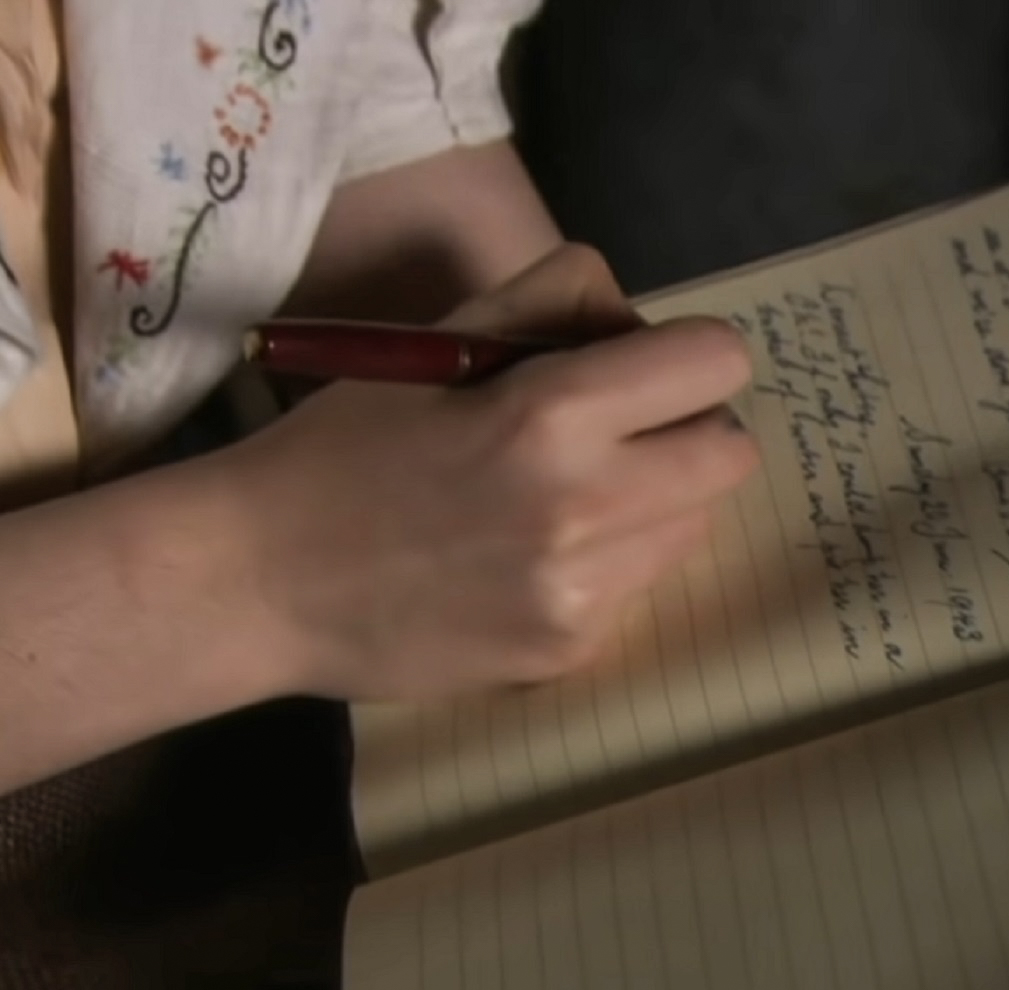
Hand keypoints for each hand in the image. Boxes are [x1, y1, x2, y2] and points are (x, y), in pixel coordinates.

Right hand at [216, 244, 759, 699]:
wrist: (260, 580)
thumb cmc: (346, 445)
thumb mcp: (440, 341)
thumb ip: (554, 301)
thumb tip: (639, 318)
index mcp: (551, 414)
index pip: (717, 363)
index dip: (690, 356)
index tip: (649, 369)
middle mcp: (585, 507)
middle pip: (731, 455)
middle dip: (690, 432)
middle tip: (622, 436)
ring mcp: (583, 591)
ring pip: (695, 526)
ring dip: (657, 501)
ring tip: (567, 499)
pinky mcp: (571, 651)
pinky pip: (641, 588)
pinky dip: (610, 565)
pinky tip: (531, 559)